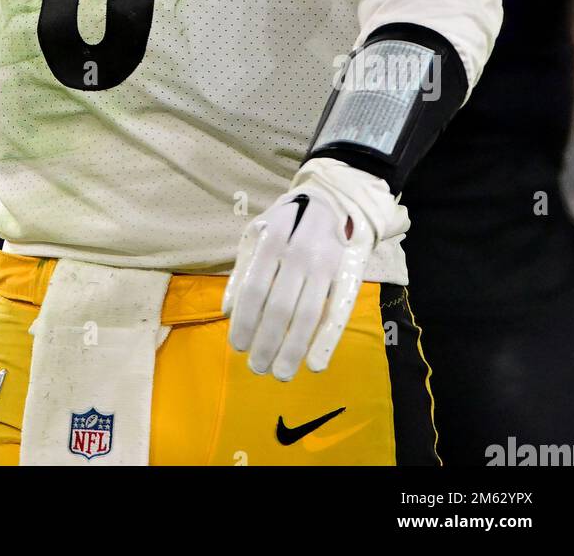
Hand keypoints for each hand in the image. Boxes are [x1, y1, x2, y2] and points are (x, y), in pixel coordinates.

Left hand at [222, 157, 409, 380]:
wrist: (336, 199)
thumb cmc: (289, 221)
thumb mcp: (259, 232)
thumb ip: (243, 269)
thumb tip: (226, 311)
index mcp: (272, 239)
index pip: (254, 288)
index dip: (245, 321)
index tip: (237, 346)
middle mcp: (299, 252)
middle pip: (279, 307)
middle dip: (266, 342)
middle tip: (256, 368)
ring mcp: (326, 265)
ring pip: (307, 315)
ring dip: (292, 349)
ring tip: (281, 373)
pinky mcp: (346, 275)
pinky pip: (337, 313)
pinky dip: (327, 342)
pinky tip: (316, 365)